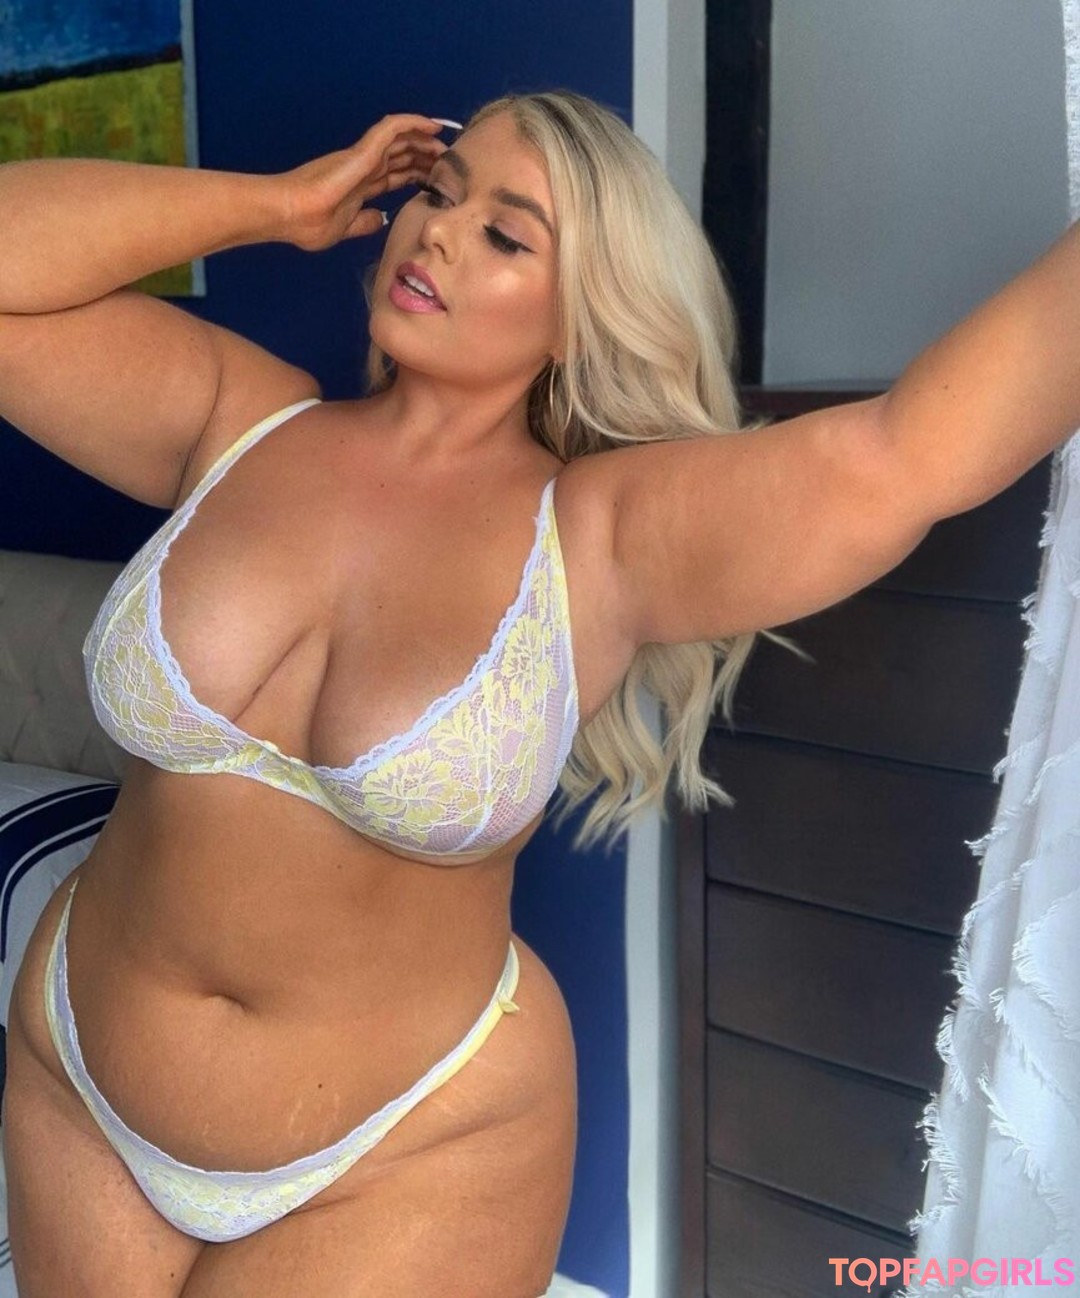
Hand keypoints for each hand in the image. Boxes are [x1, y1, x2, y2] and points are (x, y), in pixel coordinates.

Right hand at [278, 114, 447, 249]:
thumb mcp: (346, 229)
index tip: (436, 181)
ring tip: (445, 142)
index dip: (415, 176)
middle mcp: (363, 168)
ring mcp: (363, 156)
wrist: (292, 214)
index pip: (394, 176)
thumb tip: (381, 218)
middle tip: (448, 161)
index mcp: (360, 187)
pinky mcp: (363, 150)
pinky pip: (391, 128)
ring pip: (400, 139)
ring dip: (424, 138)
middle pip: (401, 156)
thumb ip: (365, 222)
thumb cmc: (310, 225)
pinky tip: (432, 124)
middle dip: (425, 157)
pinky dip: (412, 122)